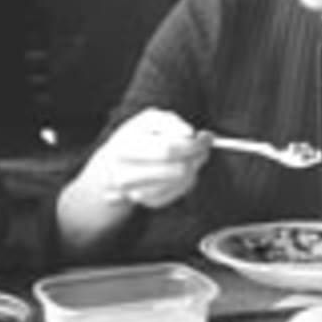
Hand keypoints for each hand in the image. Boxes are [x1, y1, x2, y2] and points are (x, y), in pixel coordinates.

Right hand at [84, 108, 211, 208]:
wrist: (114, 163)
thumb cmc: (138, 136)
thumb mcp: (150, 119)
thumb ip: (170, 122)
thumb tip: (189, 133)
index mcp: (125, 149)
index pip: (169, 149)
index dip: (193, 143)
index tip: (206, 136)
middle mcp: (126, 175)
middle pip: (179, 170)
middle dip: (198, 155)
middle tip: (203, 145)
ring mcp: (136, 193)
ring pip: (183, 181)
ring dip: (194, 166)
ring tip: (188, 154)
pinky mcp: (149, 202)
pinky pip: (180, 191)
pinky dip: (187, 178)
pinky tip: (180, 167)